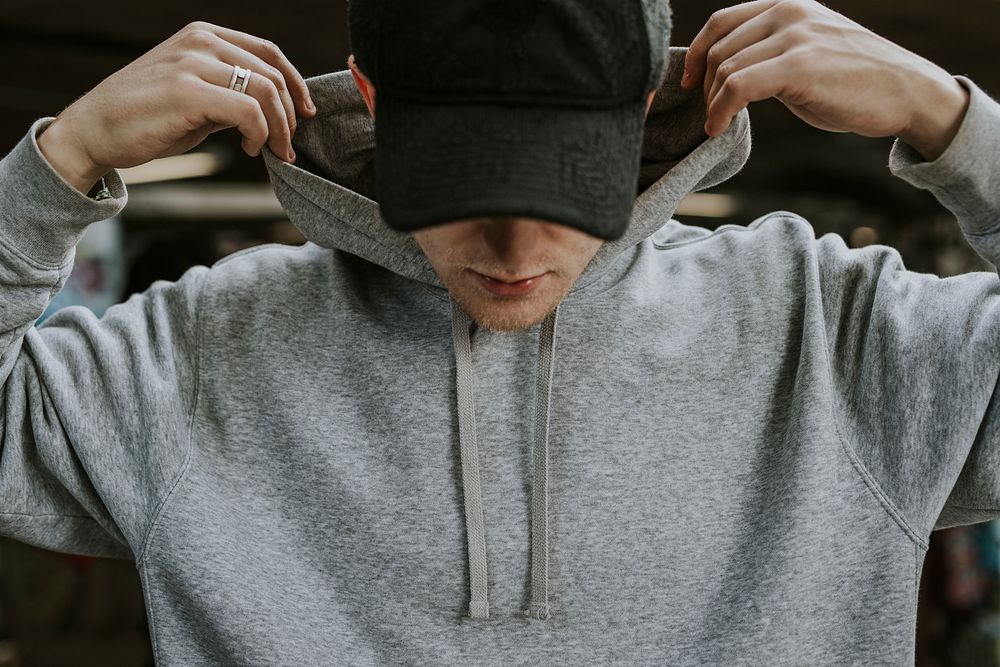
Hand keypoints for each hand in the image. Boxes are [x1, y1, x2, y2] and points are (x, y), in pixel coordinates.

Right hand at [37, 21, 316, 193]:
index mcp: (204, 35)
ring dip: (279, 129)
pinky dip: (260, 134)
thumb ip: (231, 93)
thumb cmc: (146, 118)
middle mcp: (200, 42)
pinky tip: (250, 149)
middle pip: (272, 74)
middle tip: (288, 147)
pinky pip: (248, 111)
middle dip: (290, 115)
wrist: (94, 131)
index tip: (307, 113)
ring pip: (265, 91)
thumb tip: (273, 110)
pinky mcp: (188, 92)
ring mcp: (193, 63)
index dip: (296, 83)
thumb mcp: (196, 96)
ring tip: (273, 152)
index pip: (269, 51)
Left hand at [681, 0, 969, 160]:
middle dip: (704, 86)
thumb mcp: (807, 50)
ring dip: (712, 103)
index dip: (696, 54)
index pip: (721, 22)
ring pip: (725, 69)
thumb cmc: (854, 80)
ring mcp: (795, 36)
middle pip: (718, 48)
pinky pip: (738, 86)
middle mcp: (788, 12)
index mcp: (787, 4)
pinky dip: (720, 110)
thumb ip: (770, 51)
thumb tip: (725, 73)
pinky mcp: (799, 65)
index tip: (688, 84)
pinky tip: (719, 129)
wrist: (906, 91)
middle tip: (709, 114)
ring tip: (717, 125)